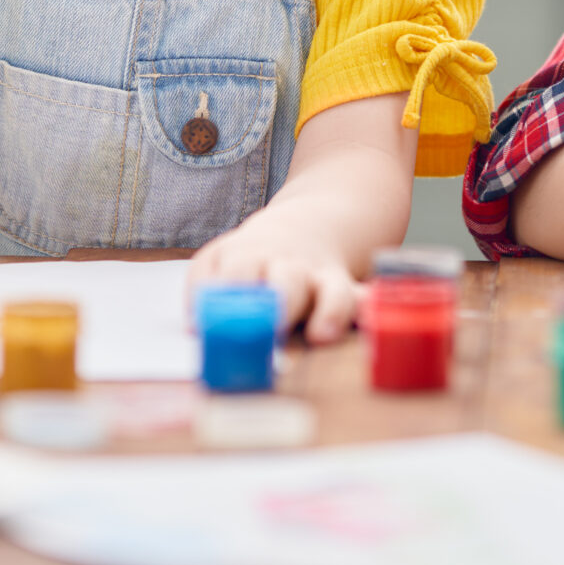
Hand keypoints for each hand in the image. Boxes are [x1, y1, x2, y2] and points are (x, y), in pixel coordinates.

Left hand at [189, 217, 362, 344]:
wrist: (307, 230)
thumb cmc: (254, 258)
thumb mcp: (221, 260)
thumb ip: (203, 288)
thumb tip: (194, 326)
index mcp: (248, 257)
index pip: (237, 271)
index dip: (230, 293)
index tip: (222, 322)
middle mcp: (288, 267)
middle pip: (285, 280)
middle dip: (280, 302)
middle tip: (272, 327)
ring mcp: (320, 279)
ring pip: (330, 291)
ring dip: (328, 310)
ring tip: (321, 335)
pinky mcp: (346, 292)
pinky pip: (361, 301)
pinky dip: (366, 312)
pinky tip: (370, 322)